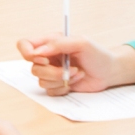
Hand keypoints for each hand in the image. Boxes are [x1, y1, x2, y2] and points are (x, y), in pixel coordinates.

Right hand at [15, 37, 134, 94]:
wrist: (109, 72)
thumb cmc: (97, 54)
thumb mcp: (81, 42)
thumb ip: (58, 44)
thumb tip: (38, 53)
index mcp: (49, 43)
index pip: (25, 45)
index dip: (28, 53)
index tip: (44, 59)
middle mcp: (48, 58)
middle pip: (33, 67)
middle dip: (52, 72)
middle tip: (70, 70)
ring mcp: (51, 73)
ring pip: (41, 80)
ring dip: (60, 80)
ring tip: (77, 74)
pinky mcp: (57, 86)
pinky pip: (50, 91)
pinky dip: (62, 88)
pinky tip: (75, 82)